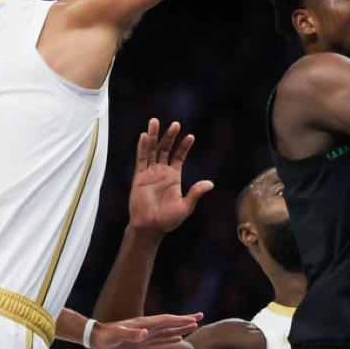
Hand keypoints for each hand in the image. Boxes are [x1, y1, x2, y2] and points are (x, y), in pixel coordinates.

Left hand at [90, 313, 201, 348]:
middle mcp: (148, 328)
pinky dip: (171, 339)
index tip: (194, 319)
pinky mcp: (142, 342)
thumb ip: (130, 334)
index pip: (167, 321)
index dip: (180, 320)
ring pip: (168, 331)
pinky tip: (178, 339)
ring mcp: (146, 334)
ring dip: (181, 328)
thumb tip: (144, 334)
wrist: (96, 338)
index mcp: (145, 324)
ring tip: (194, 325)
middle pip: (171, 323)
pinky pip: (160, 340)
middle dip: (186, 320)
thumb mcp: (117, 336)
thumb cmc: (106, 337)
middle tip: (202, 316)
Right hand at [128, 118, 212, 233]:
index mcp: (173, 177)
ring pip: (152, 150)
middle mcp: (161, 172)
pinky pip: (141, 159)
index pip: (179, 156)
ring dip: (154, 136)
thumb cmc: (168, 220)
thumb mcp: (186, 205)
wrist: (150, 227)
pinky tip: (144, 136)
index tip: (191, 136)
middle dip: (170, 136)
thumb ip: (196, 192)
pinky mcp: (139, 176)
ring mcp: (149, 173)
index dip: (184, 146)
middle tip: (175, 124)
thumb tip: (210, 183)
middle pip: (165, 149)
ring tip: (155, 122)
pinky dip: (142, 147)